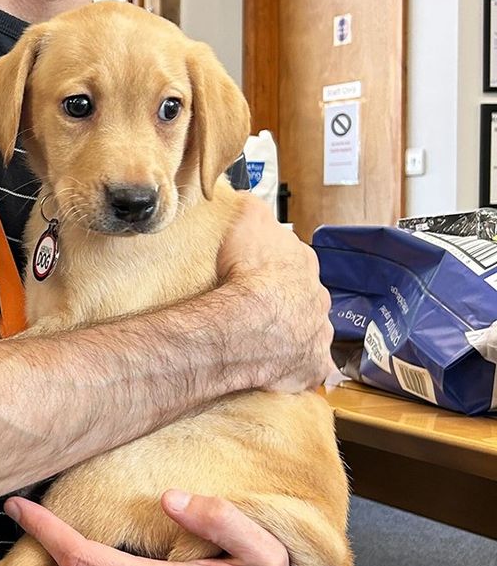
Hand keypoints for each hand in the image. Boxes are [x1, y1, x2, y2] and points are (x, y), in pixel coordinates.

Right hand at [217, 194, 332, 392]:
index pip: (296, 260)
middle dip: (289, 300)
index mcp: (305, 263)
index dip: (277, 265)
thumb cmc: (247, 271)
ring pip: (309, 331)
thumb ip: (252, 206)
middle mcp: (319, 297)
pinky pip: (308, 367)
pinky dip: (297, 367)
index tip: (258, 270)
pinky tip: (279, 367)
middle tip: (259, 306)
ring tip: (264, 338)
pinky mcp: (313, 365)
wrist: (249, 321)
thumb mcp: (247, 219)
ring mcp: (319, 333)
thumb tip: (249, 198)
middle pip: (306, 296)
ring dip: (294, 333)